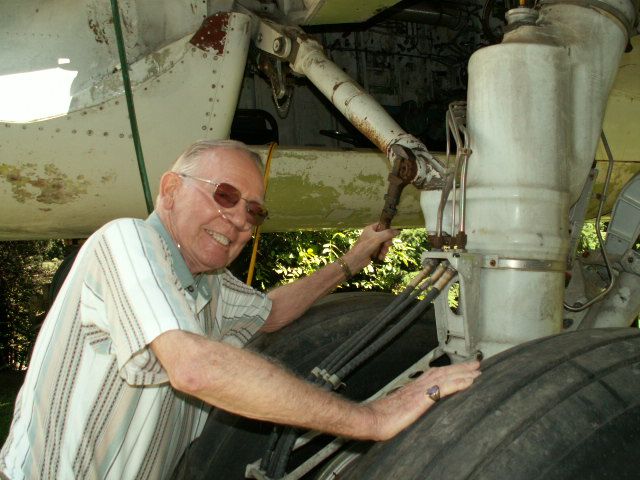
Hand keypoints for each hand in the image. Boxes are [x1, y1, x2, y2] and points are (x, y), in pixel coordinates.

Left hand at [343, 224, 398, 271]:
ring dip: (384, 249)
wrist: (356, 259)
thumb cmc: (365, 246)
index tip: (394, 233)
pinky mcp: (373, 251)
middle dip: (387, 243)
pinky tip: (380, 257)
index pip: (382, 225)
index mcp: (371, 229)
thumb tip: (398, 230)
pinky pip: (381, 250)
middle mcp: (372, 235)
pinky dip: (382, 254)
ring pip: (384, 244)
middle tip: (386, 246)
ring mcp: (372, 243)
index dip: (388, 229)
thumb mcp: (378, 238)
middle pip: (385, 236)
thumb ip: (388, 233)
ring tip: (382, 253)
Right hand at [365, 360, 480, 440]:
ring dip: (463, 373)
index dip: (449, 371)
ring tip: (476, 371)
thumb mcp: (398, 411)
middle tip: (476, 364)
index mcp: (413, 388)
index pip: (435, 375)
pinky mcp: (423, 398)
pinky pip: (444, 388)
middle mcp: (418, 386)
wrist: (372, 419)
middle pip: (443, 372)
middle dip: (460, 368)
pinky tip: (468, 383)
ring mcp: (420, 390)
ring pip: (446, 377)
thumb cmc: (381, 418)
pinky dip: (457, 383)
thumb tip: (411, 412)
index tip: (462, 370)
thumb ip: (408, 408)